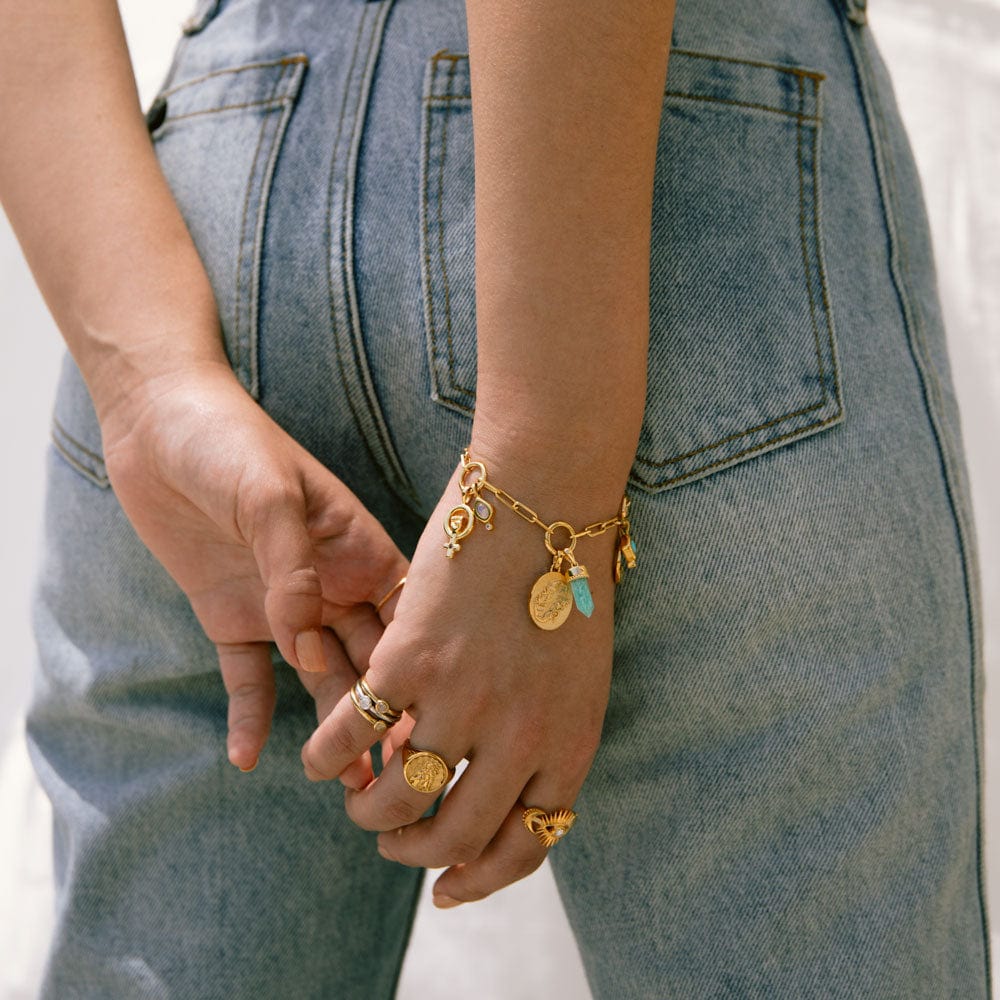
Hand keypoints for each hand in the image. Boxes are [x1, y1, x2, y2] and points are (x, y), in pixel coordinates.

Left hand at [98, 359, 409, 772]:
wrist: (158, 422)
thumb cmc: (230, 440)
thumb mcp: (271, 492)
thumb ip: (293, 568)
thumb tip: (305, 643)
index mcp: (361, 550)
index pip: (404, 619)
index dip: (421, 669)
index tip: (432, 723)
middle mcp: (333, 585)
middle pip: (369, 661)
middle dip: (383, 715)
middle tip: (394, 776)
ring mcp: (284, 606)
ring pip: (319, 679)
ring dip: (331, 729)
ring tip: (344, 784)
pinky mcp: (234, 617)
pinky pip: (249, 676)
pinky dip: (249, 715)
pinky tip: (247, 758)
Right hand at [300, 456, 617, 904]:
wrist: (548, 496)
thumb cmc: (568, 577)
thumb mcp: (580, 675)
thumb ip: (547, 736)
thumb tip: (506, 788)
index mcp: (569, 743)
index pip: (525, 845)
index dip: (481, 879)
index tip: (449, 889)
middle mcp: (519, 738)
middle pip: (453, 836)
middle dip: (415, 855)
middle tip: (392, 844)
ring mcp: (463, 700)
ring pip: (397, 798)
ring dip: (368, 813)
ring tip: (358, 802)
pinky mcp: (410, 660)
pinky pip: (350, 734)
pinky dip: (325, 757)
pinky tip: (319, 757)